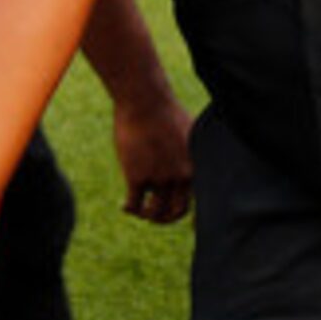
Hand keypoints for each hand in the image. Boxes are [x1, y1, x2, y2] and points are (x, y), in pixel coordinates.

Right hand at [112, 96, 193, 224]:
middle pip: (177, 212)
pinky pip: (134, 204)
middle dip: (165, 218)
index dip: (184, 211)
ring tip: (139, 210)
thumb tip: (195, 153)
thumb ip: (193, 149)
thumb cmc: (165, 110)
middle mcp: (179, 176)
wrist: (145, 101)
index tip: (172, 212)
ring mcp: (158, 178)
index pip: (196, 200)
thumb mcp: (189, 131)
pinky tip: (124, 205)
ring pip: (154, 212)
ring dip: (146, 215)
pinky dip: (129, 209)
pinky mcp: (137, 177)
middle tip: (154, 215)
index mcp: (194, 167)